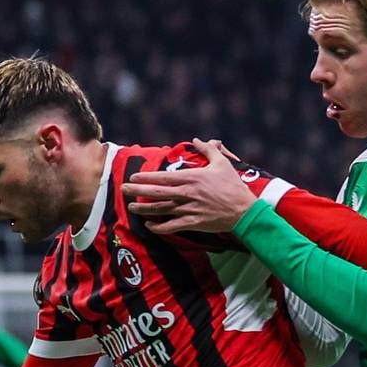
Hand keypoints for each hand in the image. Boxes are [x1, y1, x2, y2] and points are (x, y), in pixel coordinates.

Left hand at [121, 138, 258, 233]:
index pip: (163, 177)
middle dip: (137, 191)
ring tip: (131, 207)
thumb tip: (198, 139)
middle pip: (156, 192)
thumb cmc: (233, 186)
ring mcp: (188, 209)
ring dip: (144, 209)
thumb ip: (208, 149)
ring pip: (161, 209)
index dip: (146, 178)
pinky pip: (171, 226)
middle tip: (123, 190)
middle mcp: (187, 193)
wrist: (244, 210)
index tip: (133, 177)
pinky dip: (158, 227)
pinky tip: (149, 226)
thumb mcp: (222, 163)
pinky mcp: (192, 223)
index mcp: (192, 178)